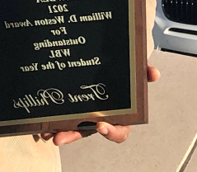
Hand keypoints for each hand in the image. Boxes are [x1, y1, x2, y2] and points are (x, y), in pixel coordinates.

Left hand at [41, 63, 160, 145]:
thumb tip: (153, 73)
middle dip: (73, 135)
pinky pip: (64, 117)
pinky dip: (53, 121)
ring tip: (47, 133)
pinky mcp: (73, 106)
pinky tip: (43, 122)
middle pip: (88, 132)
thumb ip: (143, 70)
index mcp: (119, 113)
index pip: (119, 130)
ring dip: (60, 132)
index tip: (100, 125)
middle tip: (60, 136)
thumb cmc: (123, 72)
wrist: (109, 59)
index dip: (111, 132)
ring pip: (73, 127)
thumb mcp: (133, 69)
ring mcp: (86, 113)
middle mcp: (101, 116)